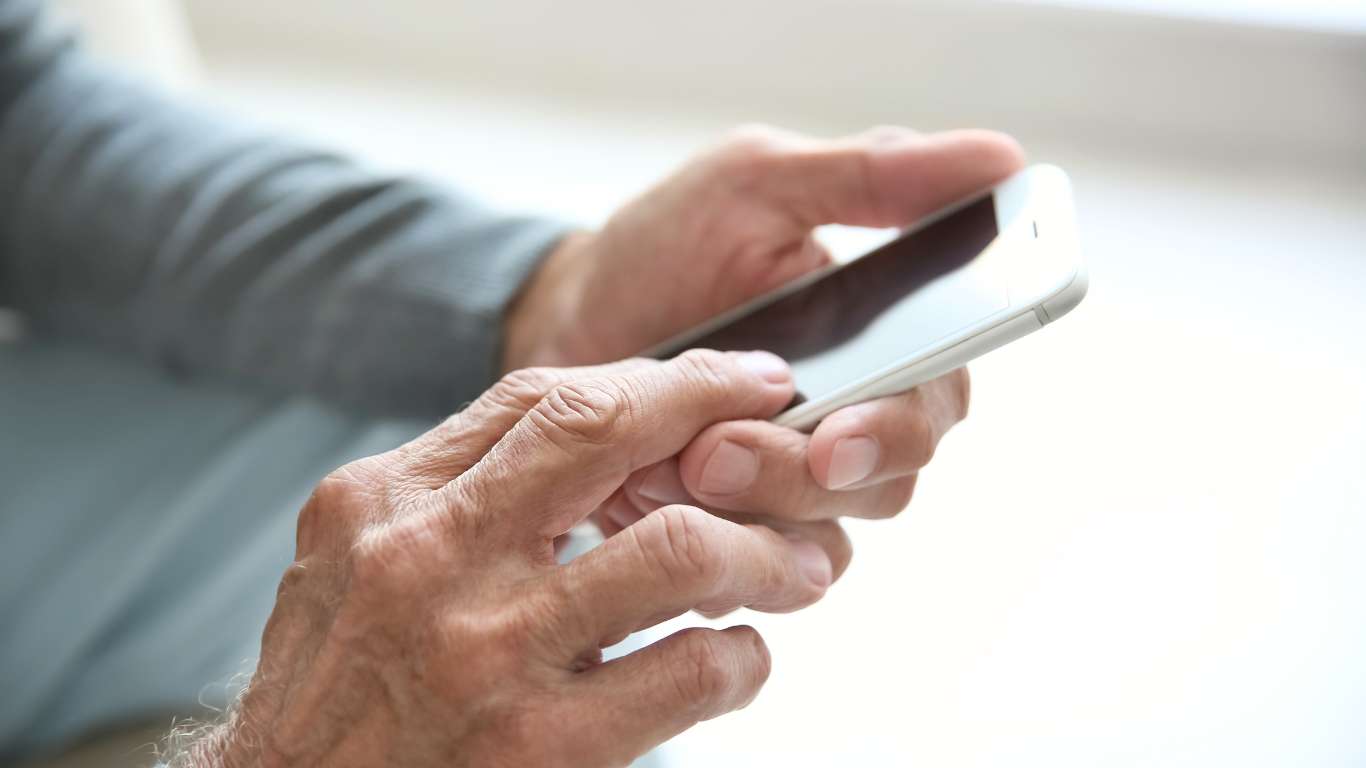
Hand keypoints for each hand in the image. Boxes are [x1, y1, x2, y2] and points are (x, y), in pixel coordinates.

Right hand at [199, 351, 844, 766]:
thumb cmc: (332, 690)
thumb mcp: (351, 560)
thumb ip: (449, 492)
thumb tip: (591, 434)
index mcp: (384, 500)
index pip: (542, 396)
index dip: (657, 379)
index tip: (721, 377)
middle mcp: (429, 558)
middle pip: (606, 432)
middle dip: (716, 409)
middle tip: (781, 421)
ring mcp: (487, 650)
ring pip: (676, 550)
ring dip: (762, 552)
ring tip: (797, 566)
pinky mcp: (540, 746)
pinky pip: (690, 674)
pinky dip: (742, 660)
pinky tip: (739, 660)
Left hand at [505, 125, 1022, 541]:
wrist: (563, 322)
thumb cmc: (664, 247)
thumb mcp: (756, 184)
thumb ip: (873, 174)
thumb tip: (1004, 157)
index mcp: (885, 340)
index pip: (940, 398)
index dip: (901, 426)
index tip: (837, 434)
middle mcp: (856, 419)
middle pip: (887, 482)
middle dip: (800, 473)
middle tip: (716, 451)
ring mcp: (798, 483)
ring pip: (827, 537)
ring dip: (749, 510)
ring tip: (666, 465)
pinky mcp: (744, 531)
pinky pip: (763, 574)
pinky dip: (711, 547)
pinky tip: (647, 495)